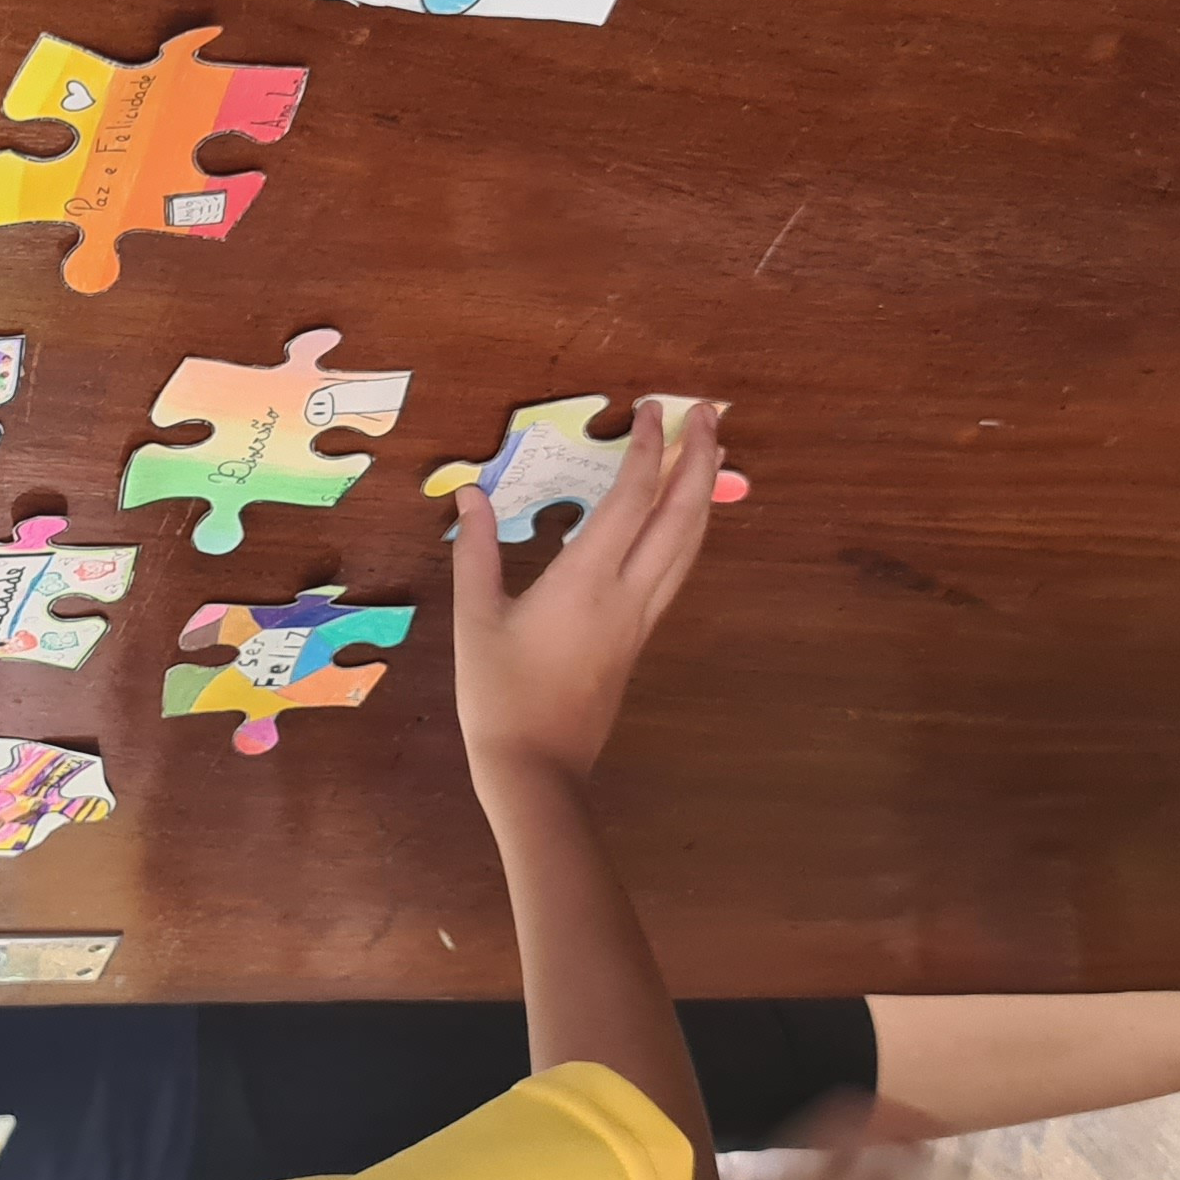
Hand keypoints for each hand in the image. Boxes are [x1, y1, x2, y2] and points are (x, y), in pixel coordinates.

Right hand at [450, 401, 725, 783]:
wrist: (536, 770)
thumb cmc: (498, 696)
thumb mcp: (475, 618)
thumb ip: (476, 550)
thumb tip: (471, 492)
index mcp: (586, 581)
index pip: (631, 498)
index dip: (645, 447)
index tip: (647, 408)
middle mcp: (627, 595)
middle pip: (681, 516)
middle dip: (698, 459)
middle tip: (708, 413)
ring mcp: (640, 619)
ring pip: (689, 546)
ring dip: (702, 494)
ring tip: (707, 453)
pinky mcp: (638, 639)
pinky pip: (676, 572)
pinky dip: (687, 533)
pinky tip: (682, 521)